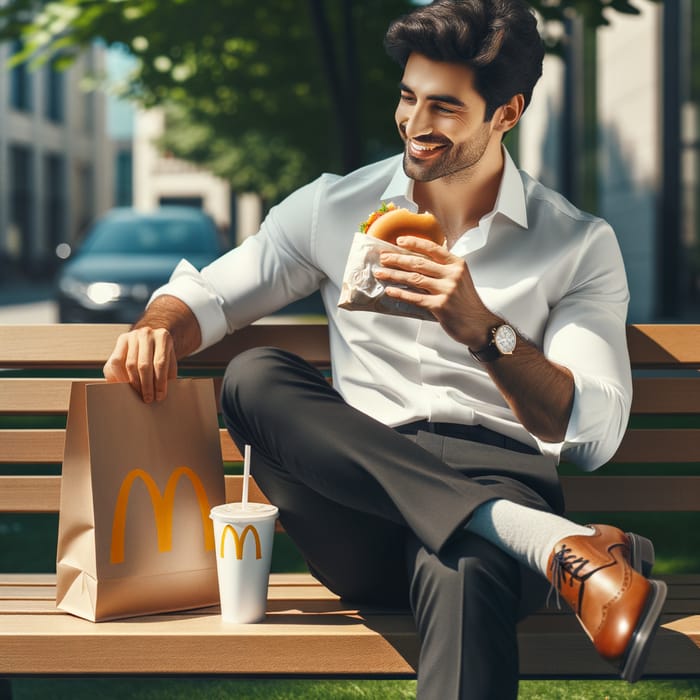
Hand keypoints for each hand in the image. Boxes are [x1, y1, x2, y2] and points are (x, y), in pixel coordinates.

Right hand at [103, 327, 177, 402]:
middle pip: (144, 364)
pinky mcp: (121, 341)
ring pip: (129, 364)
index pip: (161, 363)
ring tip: (137, 394)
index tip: (159, 397)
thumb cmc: (161, 355)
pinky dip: (119, 376)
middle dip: (146, 385)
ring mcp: (132, 335)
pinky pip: (116, 362)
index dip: (160, 382)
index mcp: (163, 337)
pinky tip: (124, 386)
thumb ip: (167, 375)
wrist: (151, 339)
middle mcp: (146, 333)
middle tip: (147, 399)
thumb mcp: (170, 362)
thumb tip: (160, 395)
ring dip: (133, 383)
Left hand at [374, 235, 496, 345]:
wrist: (480, 325)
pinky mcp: (440, 306)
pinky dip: (400, 294)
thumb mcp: (461, 279)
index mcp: (457, 264)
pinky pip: (415, 298)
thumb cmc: (467, 303)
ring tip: (380, 273)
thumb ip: (444, 269)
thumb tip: (418, 261)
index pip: (432, 248)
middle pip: (418, 263)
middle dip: (397, 259)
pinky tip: (390, 291)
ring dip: (393, 275)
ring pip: (414, 279)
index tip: (398, 241)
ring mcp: (446, 290)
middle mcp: (452, 275)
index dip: (414, 243)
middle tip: (383, 258)